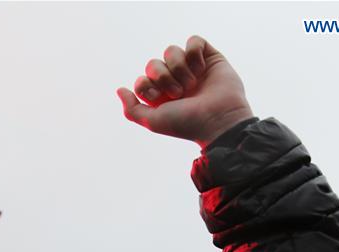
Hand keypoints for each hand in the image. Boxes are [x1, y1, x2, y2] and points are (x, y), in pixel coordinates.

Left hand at [117, 36, 253, 147]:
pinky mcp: (209, 57)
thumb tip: (120, 89)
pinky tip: (202, 69)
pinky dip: (194, 53)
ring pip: (171, 50)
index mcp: (161, 96)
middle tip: (178, 93)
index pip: (142, 79)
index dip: (146, 85)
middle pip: (153, 63)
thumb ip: (131, 109)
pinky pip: (194, 41)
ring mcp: (192, 68)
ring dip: (178, 67)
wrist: (218, 119)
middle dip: (162, 76)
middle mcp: (175, 80)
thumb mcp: (152, 121)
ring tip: (192, 84)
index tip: (159, 98)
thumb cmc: (186, 123)